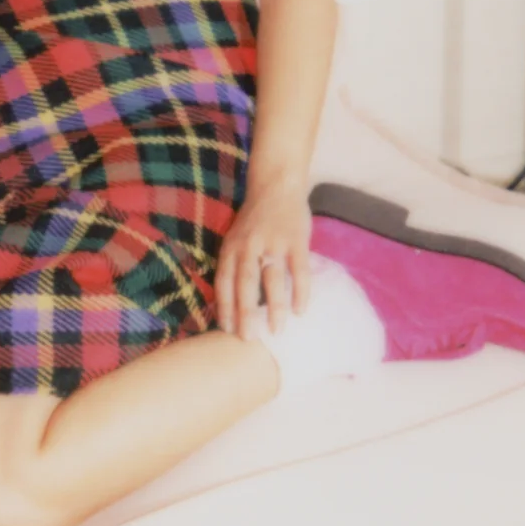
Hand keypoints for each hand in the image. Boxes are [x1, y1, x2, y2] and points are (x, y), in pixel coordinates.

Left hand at [215, 170, 313, 337]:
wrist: (276, 186)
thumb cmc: (254, 219)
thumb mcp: (234, 238)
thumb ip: (232, 264)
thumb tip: (228, 302)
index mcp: (231, 248)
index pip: (224, 281)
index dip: (224, 306)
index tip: (226, 330)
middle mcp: (249, 246)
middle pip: (245, 284)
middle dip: (245, 313)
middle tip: (249, 339)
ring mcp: (274, 243)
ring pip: (272, 280)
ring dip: (274, 308)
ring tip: (277, 331)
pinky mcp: (297, 241)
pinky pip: (299, 271)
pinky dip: (300, 291)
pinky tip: (301, 311)